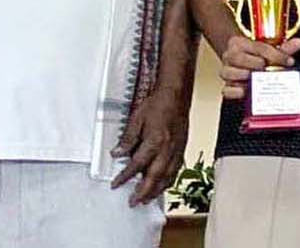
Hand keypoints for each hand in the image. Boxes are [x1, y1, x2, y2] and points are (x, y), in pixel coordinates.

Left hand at [111, 88, 189, 205]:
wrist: (177, 96)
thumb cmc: (158, 104)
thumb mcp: (137, 119)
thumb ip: (128, 138)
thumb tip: (117, 153)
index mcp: (154, 141)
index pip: (137, 165)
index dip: (125, 176)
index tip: (116, 184)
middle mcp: (167, 149)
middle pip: (154, 177)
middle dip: (143, 192)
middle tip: (134, 202)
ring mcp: (176, 151)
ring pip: (167, 177)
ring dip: (157, 191)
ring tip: (147, 200)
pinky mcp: (182, 150)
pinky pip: (176, 171)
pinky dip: (169, 181)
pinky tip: (163, 186)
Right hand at [218, 35, 299, 100]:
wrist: (240, 62)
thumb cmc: (255, 56)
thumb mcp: (268, 50)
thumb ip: (283, 48)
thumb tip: (298, 42)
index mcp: (239, 43)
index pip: (259, 47)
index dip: (276, 55)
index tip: (289, 61)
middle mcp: (229, 56)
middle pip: (239, 58)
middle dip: (257, 65)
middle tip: (270, 71)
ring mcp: (226, 71)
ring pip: (230, 73)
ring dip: (246, 77)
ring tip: (259, 81)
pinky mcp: (226, 87)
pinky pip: (226, 90)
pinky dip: (236, 92)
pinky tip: (246, 92)